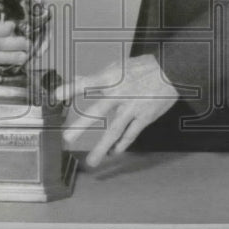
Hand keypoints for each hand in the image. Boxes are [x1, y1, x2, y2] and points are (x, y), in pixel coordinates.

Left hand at [54, 55, 179, 167]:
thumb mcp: (119, 67)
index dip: (71, 87)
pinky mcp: (144, 117)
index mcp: (112, 77)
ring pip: (116, 130)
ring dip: (102, 147)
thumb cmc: (143, 67)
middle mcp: (121, 93)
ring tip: (91, 161)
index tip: (57, 95)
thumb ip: (96, 77)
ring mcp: (133, 107)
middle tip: (67, 138)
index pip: (88, 82)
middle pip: (99, 111)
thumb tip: (76, 78)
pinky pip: (131, 135)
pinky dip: (121, 145)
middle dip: (82, 125)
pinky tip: (112, 152)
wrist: (171, 71)